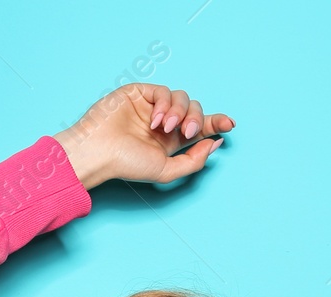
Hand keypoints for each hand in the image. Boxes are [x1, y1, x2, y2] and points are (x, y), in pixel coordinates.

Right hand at [52, 83, 232, 189]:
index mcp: (172, 140)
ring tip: (165, 127)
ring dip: (180, 112)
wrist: (100, 151)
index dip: (217, 122)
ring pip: (182, 98)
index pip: (201, 127)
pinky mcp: (140, 93)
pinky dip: (165, 104)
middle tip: (189, 131)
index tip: (230, 124)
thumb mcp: (167, 171)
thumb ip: (193, 160)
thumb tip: (215, 143)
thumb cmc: (127, 164)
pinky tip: (155, 120)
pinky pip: (164, 92)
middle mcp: (165, 122)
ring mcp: (153, 106)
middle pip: (195, 110)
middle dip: (198, 119)